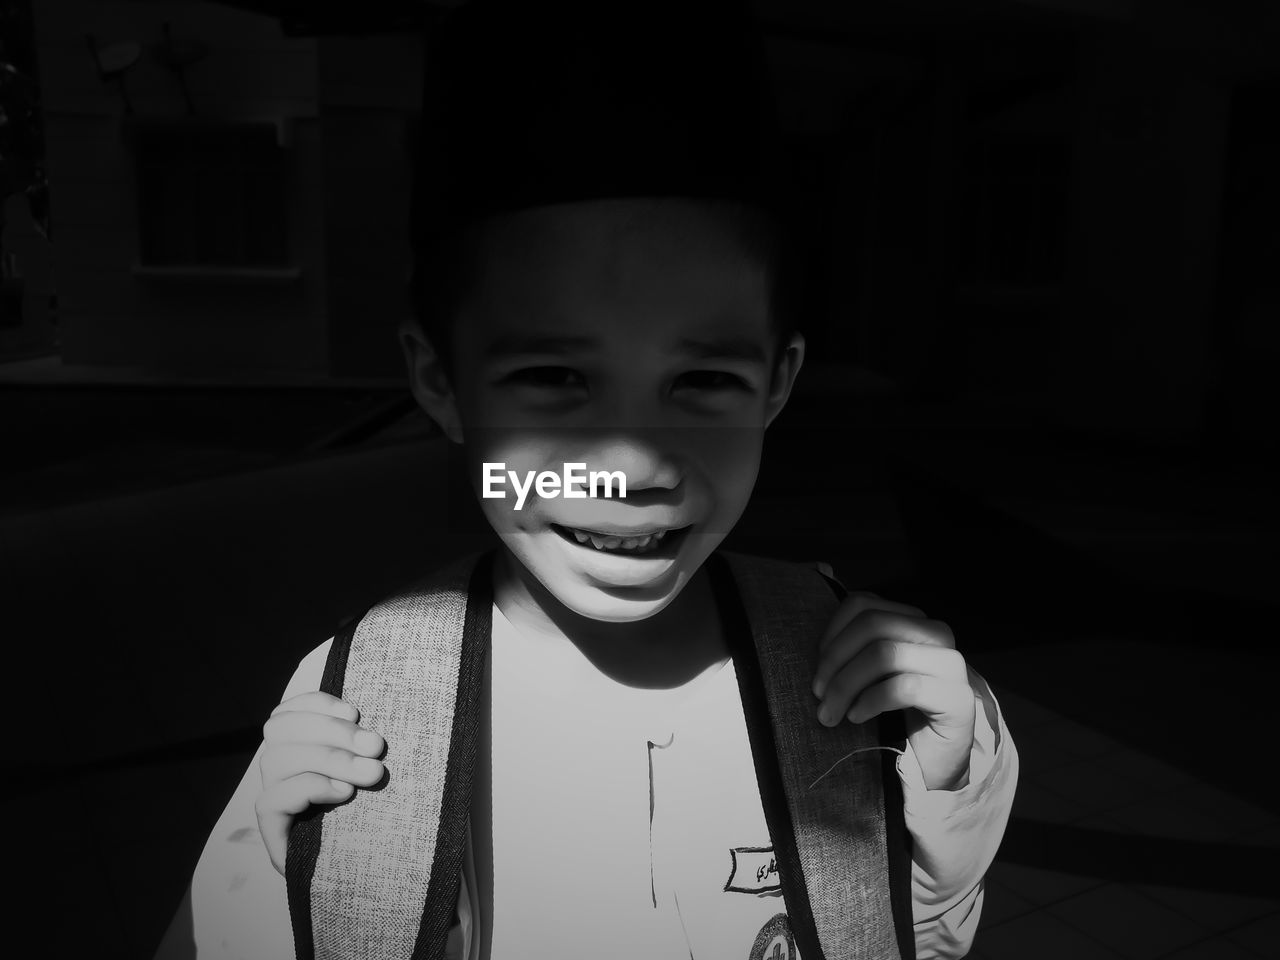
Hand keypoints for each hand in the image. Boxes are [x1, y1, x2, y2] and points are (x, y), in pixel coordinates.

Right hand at [254, 691, 385, 875]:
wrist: (380, 877)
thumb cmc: (385, 815)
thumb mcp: (374, 769)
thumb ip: (362, 743)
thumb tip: (368, 720)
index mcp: (300, 749)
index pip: (287, 713)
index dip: (316, 704)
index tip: (355, 711)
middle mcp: (281, 773)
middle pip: (280, 731)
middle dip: (332, 731)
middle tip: (377, 745)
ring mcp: (275, 803)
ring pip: (277, 760)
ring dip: (330, 758)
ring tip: (372, 773)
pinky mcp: (274, 833)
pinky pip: (271, 799)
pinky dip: (310, 787)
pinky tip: (343, 794)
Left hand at [811, 591, 975, 790]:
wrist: (931, 761)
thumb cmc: (891, 712)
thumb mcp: (866, 669)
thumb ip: (850, 631)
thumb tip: (820, 568)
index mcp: (913, 620)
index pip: (864, 604)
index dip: (832, 633)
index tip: (816, 669)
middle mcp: (937, 633)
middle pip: (873, 625)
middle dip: (835, 661)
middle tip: (819, 695)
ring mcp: (952, 664)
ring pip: (885, 653)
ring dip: (847, 684)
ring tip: (831, 712)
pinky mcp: (958, 698)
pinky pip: (903, 686)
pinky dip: (871, 701)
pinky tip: (858, 717)